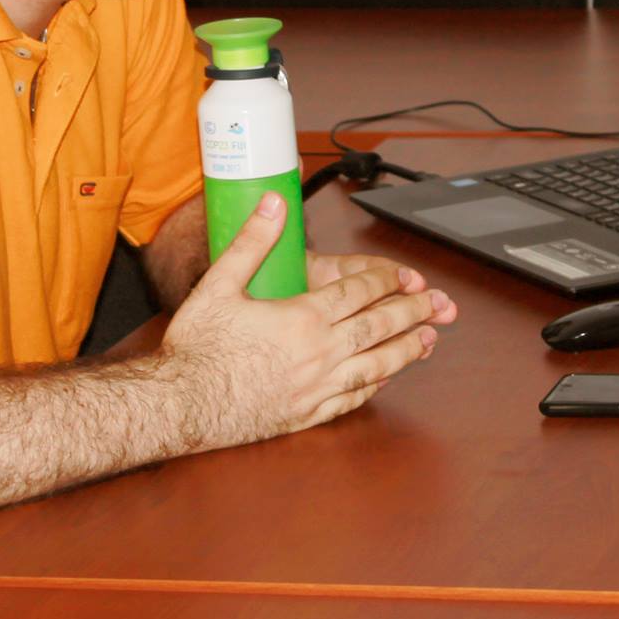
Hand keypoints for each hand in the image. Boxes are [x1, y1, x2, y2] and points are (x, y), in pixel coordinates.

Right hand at [162, 193, 455, 452]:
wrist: (180, 405)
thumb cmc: (197, 346)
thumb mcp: (219, 284)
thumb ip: (253, 242)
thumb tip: (274, 204)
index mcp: (302, 318)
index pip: (356, 292)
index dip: (383, 280)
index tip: (403, 273)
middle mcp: (318, 353)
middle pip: (377, 326)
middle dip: (410, 310)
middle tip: (437, 304)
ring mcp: (316, 387)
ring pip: (375, 365)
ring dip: (405, 350)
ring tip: (428, 340)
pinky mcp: (307, 414)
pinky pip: (353, 398)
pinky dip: (375, 385)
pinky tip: (385, 379)